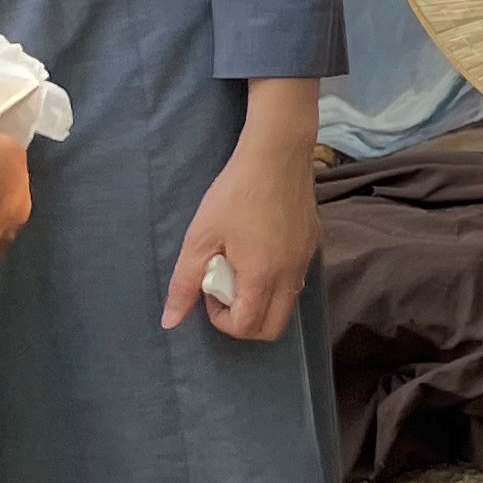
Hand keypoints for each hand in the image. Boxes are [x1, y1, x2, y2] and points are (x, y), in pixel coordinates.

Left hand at [164, 125, 317, 339]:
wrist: (277, 154)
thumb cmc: (235, 194)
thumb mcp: (200, 237)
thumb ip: (184, 283)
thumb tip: (170, 321)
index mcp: (262, 276)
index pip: (247, 326)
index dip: (221, 320)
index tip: (209, 290)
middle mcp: (290, 275)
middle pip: (272, 328)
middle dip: (244, 321)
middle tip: (225, 290)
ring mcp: (306, 259)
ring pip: (287, 304)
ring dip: (261, 301)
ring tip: (241, 267)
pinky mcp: (313, 243)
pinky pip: (295, 279)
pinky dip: (275, 281)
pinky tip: (259, 248)